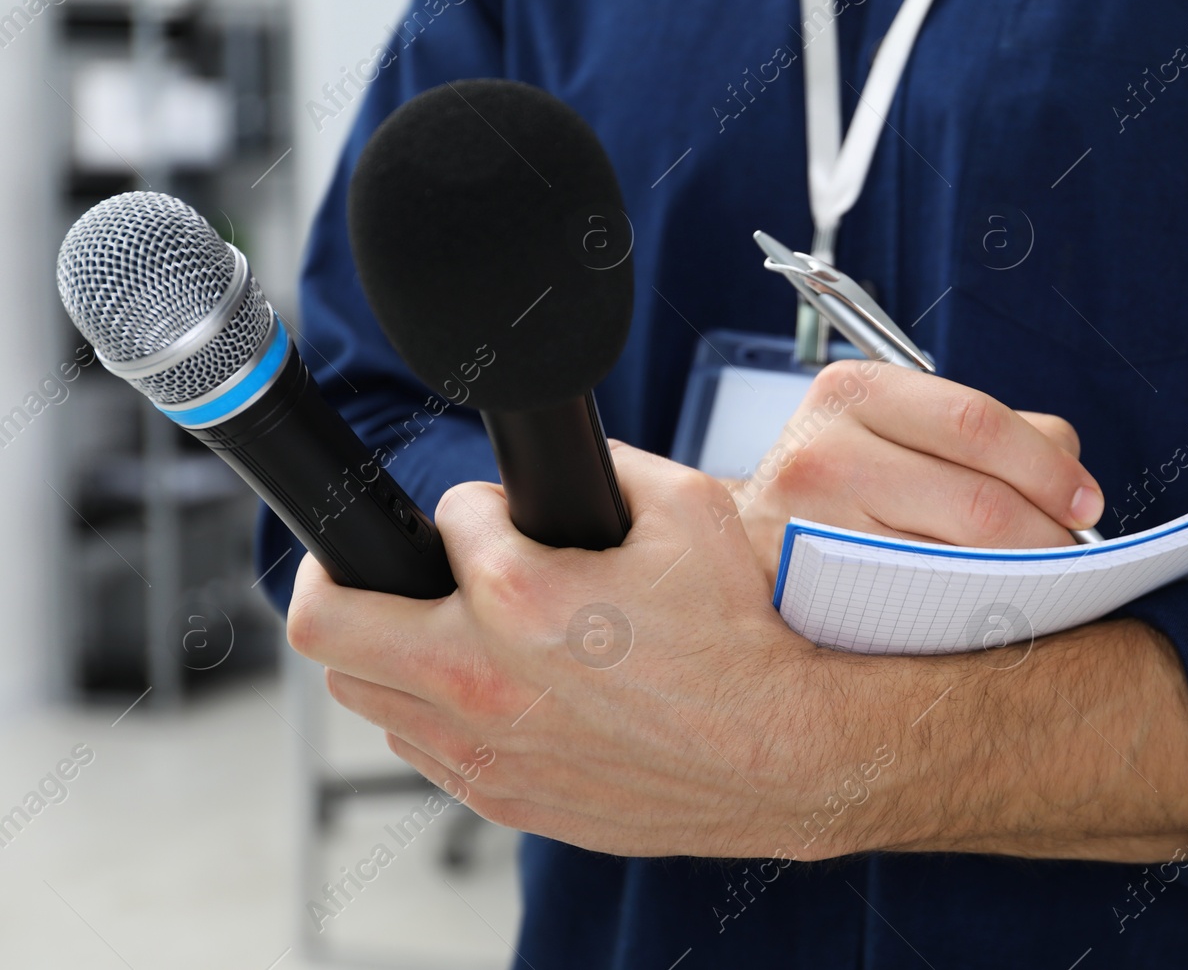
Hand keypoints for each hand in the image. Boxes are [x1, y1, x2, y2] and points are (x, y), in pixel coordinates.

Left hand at [286, 442, 874, 858]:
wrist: (783, 753)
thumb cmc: (744, 642)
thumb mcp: (690, 510)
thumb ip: (607, 468)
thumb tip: (563, 465)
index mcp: (522, 600)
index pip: (446, 518)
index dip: (477, 506)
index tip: (503, 517)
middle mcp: (482, 682)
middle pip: (329, 622)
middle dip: (343, 574)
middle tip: (369, 559)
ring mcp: (484, 750)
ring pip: (361, 691)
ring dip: (388, 647)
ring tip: (438, 626)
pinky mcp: (501, 797)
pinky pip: (417, 746)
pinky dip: (430, 709)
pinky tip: (485, 688)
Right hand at [725, 360, 1103, 586]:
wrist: (745, 543)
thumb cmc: (842, 484)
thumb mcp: (896, 430)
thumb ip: (984, 437)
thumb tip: (1070, 470)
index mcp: (856, 391)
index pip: (977, 423)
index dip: (1048, 468)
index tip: (1087, 505)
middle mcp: (825, 450)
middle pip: (978, 501)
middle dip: (1045, 536)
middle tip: (1072, 556)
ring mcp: (813, 525)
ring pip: (957, 562)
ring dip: (1016, 579)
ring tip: (1039, 583)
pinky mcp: (812, 588)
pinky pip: (921, 607)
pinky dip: (969, 610)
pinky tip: (985, 607)